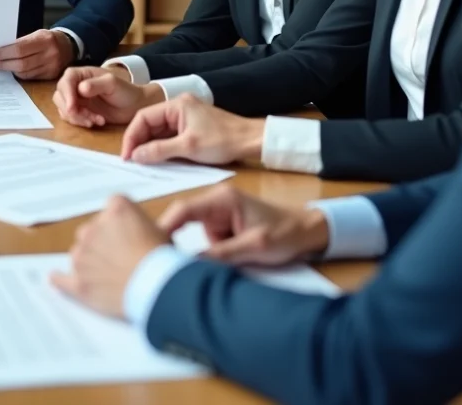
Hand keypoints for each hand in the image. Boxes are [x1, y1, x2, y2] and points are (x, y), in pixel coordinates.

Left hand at [0, 29, 72, 79]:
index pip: (19, 48)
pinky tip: (11, 71)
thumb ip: (21, 42)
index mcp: (44, 40)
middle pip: (21, 63)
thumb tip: (1, 51)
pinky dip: (19, 74)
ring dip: (9, 70)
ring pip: (25, 72)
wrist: (68, 46)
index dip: (3, 53)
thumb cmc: (48, 39)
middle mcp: (49, 54)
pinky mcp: (50, 75)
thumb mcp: (37, 34)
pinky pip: (30, 77)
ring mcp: (51, 66)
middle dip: (3, 63)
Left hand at [49, 195, 167, 318]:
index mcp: (116, 210)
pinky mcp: (78, 280)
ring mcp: (82, 254)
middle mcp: (94, 227)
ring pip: (80, 253)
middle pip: (92, 231)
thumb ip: (161, 218)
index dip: (122, 224)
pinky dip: (59, 280)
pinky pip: (62, 279)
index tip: (130, 235)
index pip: (112, 209)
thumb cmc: (162, 260)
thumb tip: (177, 210)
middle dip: (104, 242)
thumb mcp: (164, 231)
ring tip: (111, 275)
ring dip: (90, 262)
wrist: (155, 289)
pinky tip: (55, 278)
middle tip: (123, 258)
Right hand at [53, 66, 163, 127]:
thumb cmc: (125, 91)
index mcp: (82, 74)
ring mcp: (76, 99)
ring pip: (63, 109)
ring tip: (97, 120)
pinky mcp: (78, 112)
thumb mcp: (113, 84)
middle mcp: (75, 86)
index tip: (72, 108)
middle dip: (71, 110)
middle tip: (87, 118)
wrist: (134, 106)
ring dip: (78, 118)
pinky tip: (97, 122)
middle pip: (60, 96)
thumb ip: (97, 84)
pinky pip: (71, 118)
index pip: (66, 81)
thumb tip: (80, 89)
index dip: (66, 94)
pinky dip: (81, 122)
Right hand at [121, 93, 264, 165]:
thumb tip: (136, 156)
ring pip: (159, 130)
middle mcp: (179, 106)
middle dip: (139, 141)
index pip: (143, 117)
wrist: (253, 141)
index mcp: (177, 104)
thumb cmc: (224, 141)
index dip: (132, 137)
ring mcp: (186, 115)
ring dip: (150, 144)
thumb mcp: (188, 148)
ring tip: (142, 161)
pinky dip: (162, 145)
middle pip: (150, 123)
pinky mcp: (193, 125)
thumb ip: (160, 151)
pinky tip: (159, 158)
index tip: (127, 156)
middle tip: (132, 161)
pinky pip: (170, 134)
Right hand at [159, 185, 329, 265]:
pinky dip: (214, 252)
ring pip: (196, 235)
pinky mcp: (224, 225)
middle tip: (179, 262)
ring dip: (206, 250)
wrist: (309, 231)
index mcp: (222, 199)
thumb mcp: (254, 246)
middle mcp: (216, 202)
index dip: (164, 227)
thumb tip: (188, 262)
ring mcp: (219, 213)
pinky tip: (230, 258)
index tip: (152, 245)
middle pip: (185, 222)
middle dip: (185, 243)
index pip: (183, 210)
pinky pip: (209, 240)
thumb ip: (221, 254)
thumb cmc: (286, 233)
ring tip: (228, 259)